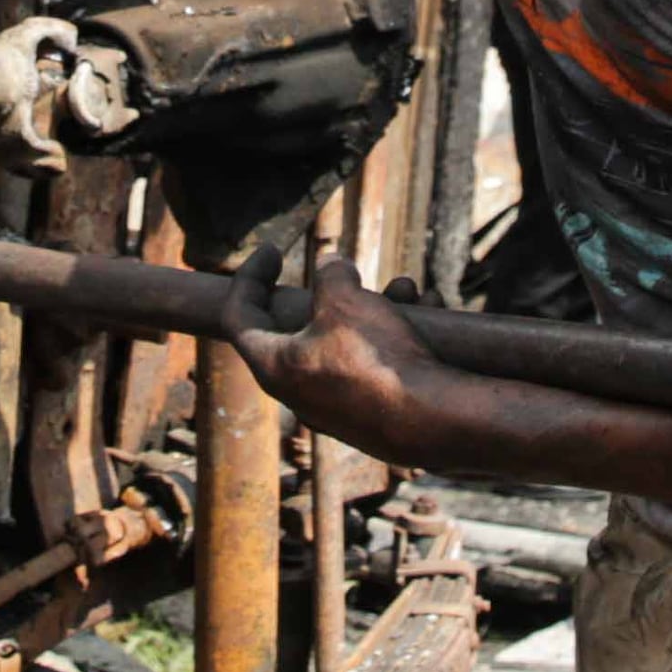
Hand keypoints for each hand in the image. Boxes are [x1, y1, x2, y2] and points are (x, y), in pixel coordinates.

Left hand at [223, 255, 469, 467]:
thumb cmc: (376, 358)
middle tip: (348, 273)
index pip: (239, 316)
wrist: (431, 421)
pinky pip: (378, 362)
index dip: (250, 276)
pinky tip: (427, 310)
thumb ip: (330, 275)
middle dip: (334, 292)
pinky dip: (398, 333)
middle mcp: (301, 392)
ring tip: (404, 288)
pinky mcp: (374, 413)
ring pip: (350, 341)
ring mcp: (338, 407)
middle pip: (302, 329)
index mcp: (275, 366)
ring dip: (375, 308)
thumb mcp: (346, 300)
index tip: (272, 249)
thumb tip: (330, 266)